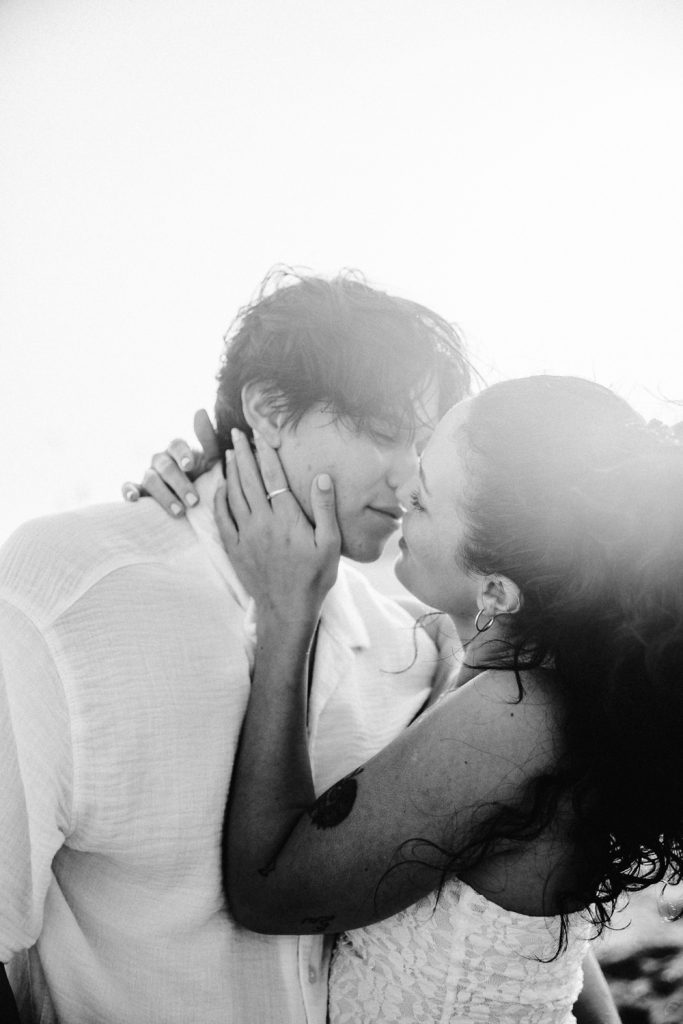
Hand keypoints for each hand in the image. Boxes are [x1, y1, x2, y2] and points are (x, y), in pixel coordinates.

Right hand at [122, 410, 220, 515]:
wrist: (195, 499)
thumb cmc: (203, 474)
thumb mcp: (211, 458)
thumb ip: (207, 438)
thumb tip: (200, 410)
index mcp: (177, 449)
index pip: (176, 445)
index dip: (182, 454)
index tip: (190, 466)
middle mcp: (160, 459)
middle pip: (165, 467)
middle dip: (180, 484)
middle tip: (194, 501)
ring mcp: (148, 474)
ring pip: (150, 479)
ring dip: (164, 495)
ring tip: (179, 511)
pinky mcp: (138, 490)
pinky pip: (128, 487)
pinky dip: (128, 491)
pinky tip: (134, 498)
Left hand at [215, 428, 340, 623]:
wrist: (287, 610)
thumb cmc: (314, 578)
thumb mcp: (330, 544)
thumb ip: (325, 508)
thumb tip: (322, 477)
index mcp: (287, 519)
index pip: (273, 477)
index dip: (266, 453)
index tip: (261, 434)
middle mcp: (262, 523)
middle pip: (249, 480)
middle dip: (242, 453)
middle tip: (237, 433)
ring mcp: (245, 535)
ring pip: (233, 495)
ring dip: (231, 471)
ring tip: (230, 453)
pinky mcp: (234, 548)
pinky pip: (221, 518)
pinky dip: (219, 499)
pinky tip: (220, 486)